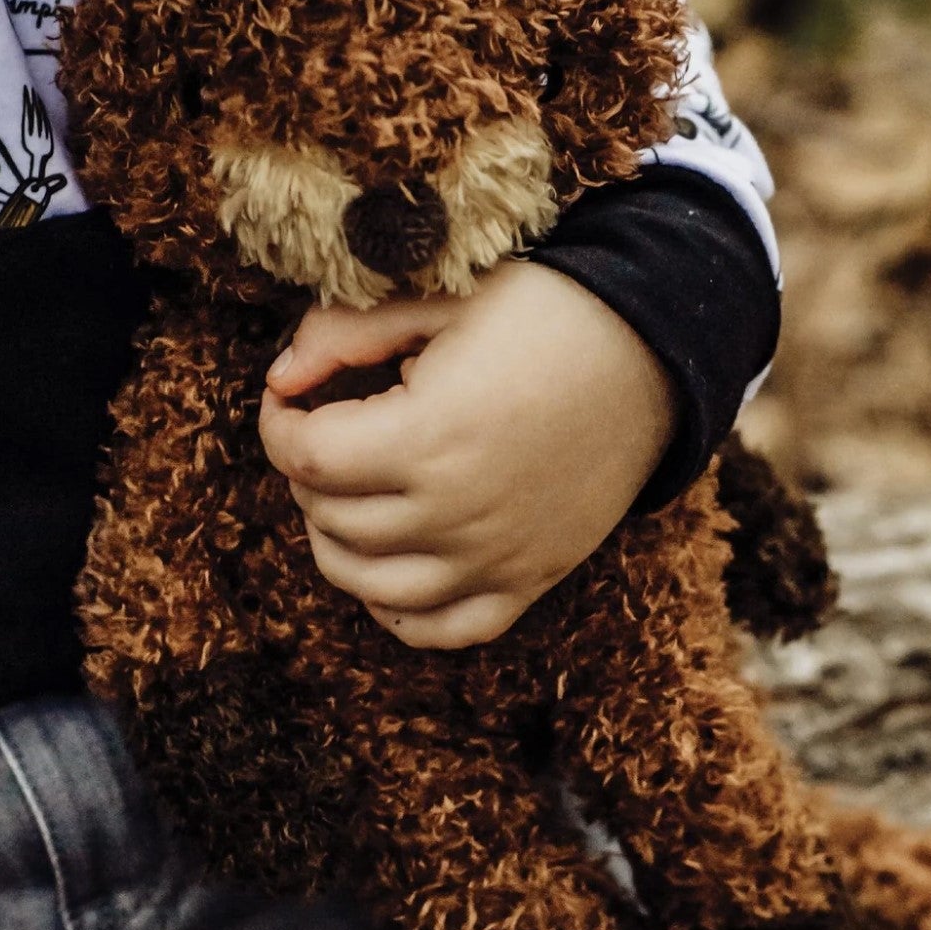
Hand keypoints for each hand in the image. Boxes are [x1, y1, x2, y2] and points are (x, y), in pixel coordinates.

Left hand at [258, 261, 676, 648]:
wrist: (652, 353)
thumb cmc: (544, 314)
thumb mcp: (440, 300)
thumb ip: (344, 333)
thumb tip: (279, 379)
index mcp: (427, 437)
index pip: (304, 456)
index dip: (278, 422)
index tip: (291, 397)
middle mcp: (457, 511)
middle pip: (330, 518)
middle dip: (310, 473)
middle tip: (330, 433)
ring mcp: (497, 556)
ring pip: (371, 586)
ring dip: (339, 543)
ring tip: (350, 496)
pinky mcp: (531, 578)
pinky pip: (445, 628)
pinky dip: (400, 611)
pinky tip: (392, 567)